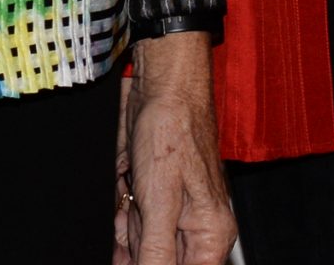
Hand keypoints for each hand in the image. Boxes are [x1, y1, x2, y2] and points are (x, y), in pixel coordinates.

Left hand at [115, 32, 234, 264]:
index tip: (139, 256)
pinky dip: (123, 218)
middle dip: (138, 246)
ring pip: (142, 247)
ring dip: (128, 229)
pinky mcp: (154, 200)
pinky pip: (133, 227)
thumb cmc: (172, 130)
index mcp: (211, 235)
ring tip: (134, 194)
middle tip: (139, 207)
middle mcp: (196, 228)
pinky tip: (126, 193)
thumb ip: (157, 253)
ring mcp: (173, 213)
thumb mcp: (160, 202)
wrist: (159, 86)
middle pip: (160, 262)